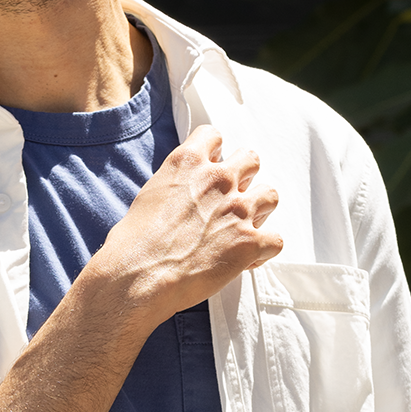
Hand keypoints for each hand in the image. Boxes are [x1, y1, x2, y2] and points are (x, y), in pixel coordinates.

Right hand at [87, 123, 281, 328]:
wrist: (139, 275)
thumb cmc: (135, 243)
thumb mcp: (150, 194)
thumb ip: (177, 185)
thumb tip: (184, 195)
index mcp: (189, 163)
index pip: (214, 136)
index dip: (214, 153)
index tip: (211, 167)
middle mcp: (218, 180)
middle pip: (250, 160)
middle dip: (244, 177)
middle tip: (230, 199)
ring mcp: (238, 210)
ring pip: (270, 195)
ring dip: (259, 210)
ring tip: (242, 227)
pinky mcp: (250, 242)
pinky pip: (275, 240)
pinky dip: (263, 250)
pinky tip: (247, 258)